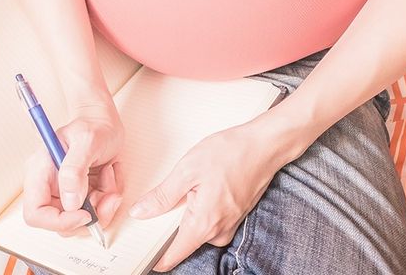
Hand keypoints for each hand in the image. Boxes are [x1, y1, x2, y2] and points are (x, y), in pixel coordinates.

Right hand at [22, 102, 125, 235]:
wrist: (103, 121)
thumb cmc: (92, 125)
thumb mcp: (86, 141)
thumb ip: (74, 171)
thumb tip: (70, 203)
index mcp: (40, 173)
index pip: (35, 214)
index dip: (59, 222)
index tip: (85, 214)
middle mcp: (50, 187)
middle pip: (62, 224)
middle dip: (90, 215)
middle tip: (108, 194)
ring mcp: (66, 193)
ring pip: (82, 220)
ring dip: (104, 204)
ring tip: (110, 176)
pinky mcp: (81, 195)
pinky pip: (96, 211)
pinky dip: (109, 197)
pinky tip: (110, 175)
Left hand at [128, 109, 311, 270]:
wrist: (265, 146)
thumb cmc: (230, 153)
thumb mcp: (187, 170)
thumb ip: (162, 196)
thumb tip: (140, 212)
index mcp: (204, 224)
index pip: (174, 255)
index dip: (156, 259)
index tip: (142, 256)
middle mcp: (219, 231)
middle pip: (184, 243)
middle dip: (168, 230)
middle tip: (158, 206)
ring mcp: (228, 226)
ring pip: (197, 231)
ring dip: (186, 217)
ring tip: (185, 190)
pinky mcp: (234, 217)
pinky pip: (209, 222)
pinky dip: (200, 211)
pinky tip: (200, 190)